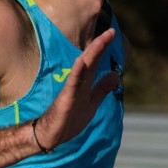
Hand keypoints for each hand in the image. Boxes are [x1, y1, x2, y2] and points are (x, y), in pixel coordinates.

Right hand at [33, 28, 119, 149]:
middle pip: (90, 61)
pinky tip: (81, 62)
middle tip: (111, 31)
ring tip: (101, 41)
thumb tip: (116, 74)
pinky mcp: (65, 99)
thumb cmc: (69, 119)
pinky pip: (72, 85)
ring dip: (91, 55)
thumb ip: (102, 88)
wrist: (51, 135)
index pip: (95, 62)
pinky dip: (77, 73)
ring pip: (82, 69)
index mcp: (85, 83)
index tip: (112, 33)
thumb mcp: (92, 103)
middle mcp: (78, 83)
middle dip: (100, 46)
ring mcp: (71, 90)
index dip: (103, 48)